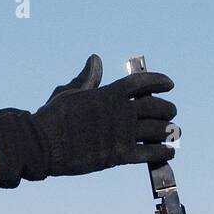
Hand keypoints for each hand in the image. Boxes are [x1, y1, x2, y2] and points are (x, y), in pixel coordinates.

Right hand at [0, 54, 177, 187]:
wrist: (41, 143)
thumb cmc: (52, 117)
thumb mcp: (70, 92)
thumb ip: (87, 78)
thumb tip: (95, 59)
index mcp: (109, 93)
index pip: (144, 82)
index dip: (160, 81)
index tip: (169, 85)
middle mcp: (120, 111)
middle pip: (157, 107)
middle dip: (168, 109)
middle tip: (171, 113)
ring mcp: (121, 133)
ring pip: (158, 130)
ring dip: (169, 131)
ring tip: (172, 133)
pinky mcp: (119, 154)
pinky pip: (150, 153)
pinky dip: (163, 152)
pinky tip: (169, 152)